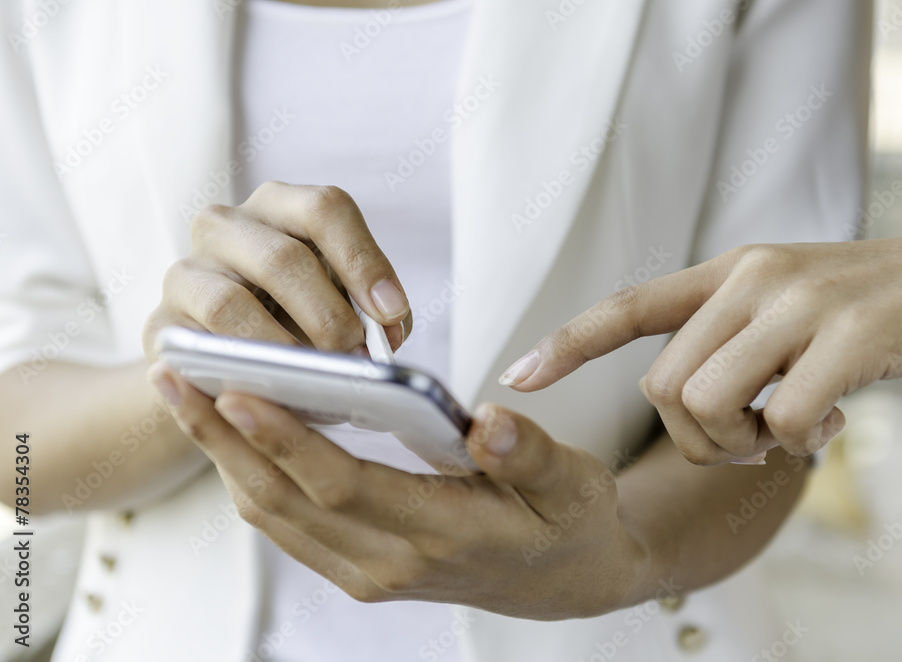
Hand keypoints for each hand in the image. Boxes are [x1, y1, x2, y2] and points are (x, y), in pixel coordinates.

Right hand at [142, 181, 411, 359]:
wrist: (228, 363)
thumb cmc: (298, 323)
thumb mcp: (340, 305)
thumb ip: (370, 314)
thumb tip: (387, 336)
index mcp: (281, 208)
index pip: (325, 209)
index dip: (363, 261)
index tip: (391, 312)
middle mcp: (227, 226)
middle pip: (283, 258)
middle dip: (328, 316)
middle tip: (356, 359)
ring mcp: (186, 270)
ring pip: (232, 303)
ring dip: (282, 349)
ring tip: (316, 381)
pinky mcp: (160, 322)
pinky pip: (198, 347)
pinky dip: (238, 372)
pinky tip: (270, 393)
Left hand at [147, 363, 649, 619]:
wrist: (566, 581)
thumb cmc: (568, 524)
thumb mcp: (573, 485)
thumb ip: (531, 456)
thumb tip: (491, 423)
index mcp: (443, 534)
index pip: (343, 485)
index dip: (285, 440)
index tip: (234, 390)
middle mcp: (392, 563)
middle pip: (284, 502)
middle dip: (221, 439)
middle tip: (174, 378)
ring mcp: (370, 572)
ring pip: (274, 516)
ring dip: (224, 457)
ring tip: (187, 395)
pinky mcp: (361, 568)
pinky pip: (288, 525)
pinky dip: (250, 477)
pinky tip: (233, 435)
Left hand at [499, 233, 901, 463]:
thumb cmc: (866, 314)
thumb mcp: (784, 309)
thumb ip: (726, 338)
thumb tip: (679, 401)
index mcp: (731, 272)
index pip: (629, 305)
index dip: (569, 342)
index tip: (517, 375)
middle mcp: (754, 278)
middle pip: (664, 387)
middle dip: (697, 439)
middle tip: (749, 440)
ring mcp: (800, 304)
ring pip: (708, 406)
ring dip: (741, 446)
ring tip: (790, 431)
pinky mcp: (850, 338)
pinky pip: (780, 424)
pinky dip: (797, 445)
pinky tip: (830, 425)